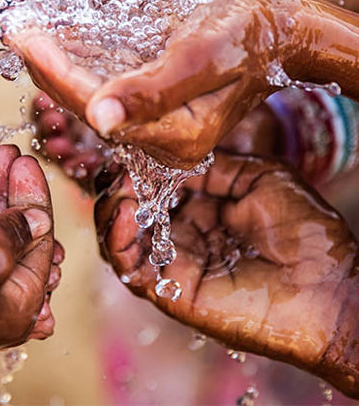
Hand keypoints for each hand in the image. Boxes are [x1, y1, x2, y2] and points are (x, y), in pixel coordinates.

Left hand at [14, 0, 305, 167]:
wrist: (277, 28)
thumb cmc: (249, 31)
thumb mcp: (205, 54)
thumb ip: (155, 90)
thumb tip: (100, 118)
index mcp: (178, 133)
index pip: (96, 106)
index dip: (55, 73)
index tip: (22, 38)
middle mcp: (163, 138)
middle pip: (85, 107)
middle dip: (44, 69)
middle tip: (11, 30)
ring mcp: (157, 125)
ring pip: (88, 99)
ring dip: (53, 67)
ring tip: (24, 34)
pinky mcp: (153, 109)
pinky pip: (100, 90)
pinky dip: (73, 66)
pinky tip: (55, 44)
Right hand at [95, 151, 358, 396]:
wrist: (330, 286)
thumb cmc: (305, 230)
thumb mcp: (259, 176)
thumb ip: (213, 165)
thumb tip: (171, 155)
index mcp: (200, 208)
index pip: (152, 185)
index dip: (135, 167)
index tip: (127, 147)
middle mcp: (180, 234)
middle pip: (127, 211)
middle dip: (114, 186)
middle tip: (115, 168)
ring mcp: (172, 262)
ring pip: (119, 238)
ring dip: (109, 209)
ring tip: (119, 188)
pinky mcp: (169, 291)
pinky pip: (131, 267)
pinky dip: (117, 239)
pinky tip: (124, 211)